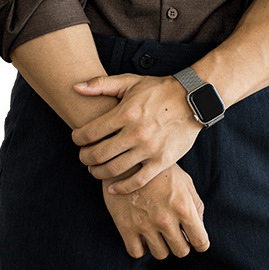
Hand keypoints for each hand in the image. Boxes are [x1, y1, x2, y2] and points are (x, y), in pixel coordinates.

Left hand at [72, 74, 201, 194]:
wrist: (192, 100)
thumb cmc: (158, 90)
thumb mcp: (129, 81)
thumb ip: (101, 84)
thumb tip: (76, 87)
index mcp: (125, 113)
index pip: (90, 132)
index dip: (78, 139)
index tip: (77, 139)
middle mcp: (136, 133)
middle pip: (99, 154)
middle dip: (85, 157)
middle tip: (83, 157)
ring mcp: (149, 149)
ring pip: (114, 169)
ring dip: (99, 172)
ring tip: (95, 169)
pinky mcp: (162, 161)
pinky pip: (138, 181)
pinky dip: (122, 187)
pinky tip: (113, 188)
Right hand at [102, 164, 209, 258]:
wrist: (126, 158)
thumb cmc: (159, 169)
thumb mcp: (183, 180)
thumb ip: (195, 203)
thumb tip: (199, 226)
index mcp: (183, 206)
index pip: (200, 241)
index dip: (200, 243)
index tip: (194, 240)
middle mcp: (166, 219)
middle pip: (181, 251)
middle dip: (180, 243)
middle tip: (175, 233)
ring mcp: (145, 225)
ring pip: (161, 254)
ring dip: (161, 245)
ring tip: (157, 231)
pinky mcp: (125, 227)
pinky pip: (137, 252)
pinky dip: (141, 247)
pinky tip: (141, 235)